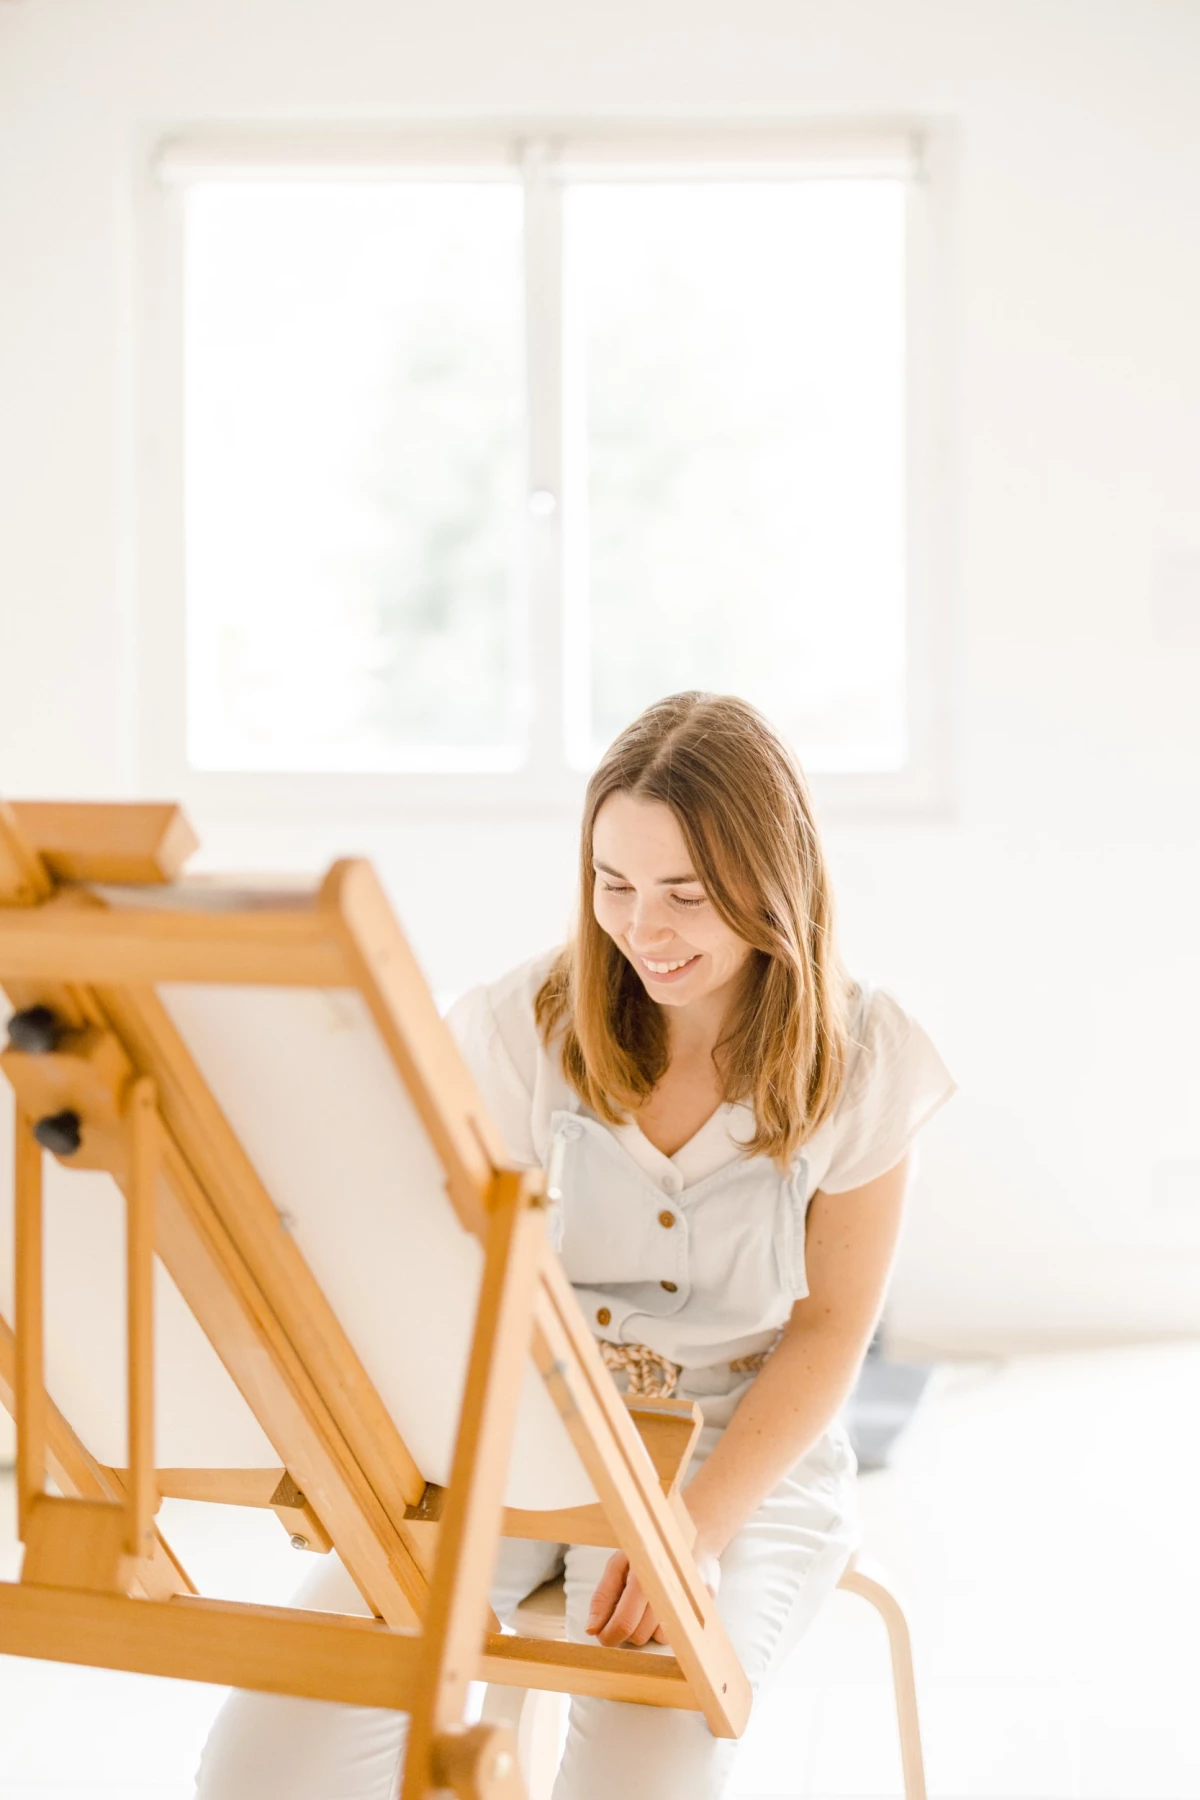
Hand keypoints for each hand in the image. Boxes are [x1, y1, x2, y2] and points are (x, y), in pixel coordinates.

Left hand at [585, 1548, 720, 1647]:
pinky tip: (667, 1606)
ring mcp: (690, 1593)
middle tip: (627, 1611)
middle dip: (627, 1629)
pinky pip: (678, 1634)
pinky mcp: (706, 1603)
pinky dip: (668, 1626)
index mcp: (643, 1571)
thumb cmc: (650, 1554)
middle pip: (638, 1634)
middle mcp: (669, 1582)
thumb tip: (592, 1629)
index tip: (603, 1635)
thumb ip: (603, 1597)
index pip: (624, 1621)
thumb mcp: (619, 1565)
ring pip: (656, 1638)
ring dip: (648, 1629)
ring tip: (649, 1605)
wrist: (692, 1536)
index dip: (609, 1634)